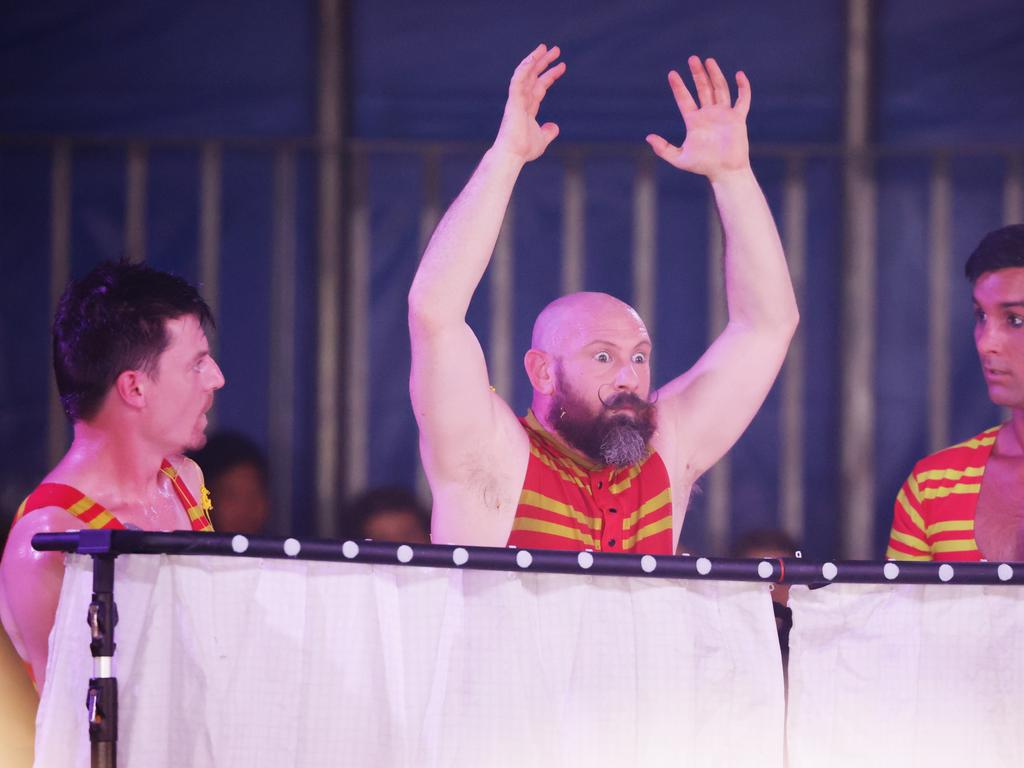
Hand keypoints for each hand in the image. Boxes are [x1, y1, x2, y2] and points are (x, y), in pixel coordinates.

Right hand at [493, 44, 565, 163]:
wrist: (513, 155)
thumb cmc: (524, 149)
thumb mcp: (542, 139)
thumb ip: (548, 132)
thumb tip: (554, 127)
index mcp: (527, 108)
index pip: (540, 87)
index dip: (550, 75)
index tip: (562, 66)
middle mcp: (521, 101)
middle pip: (533, 76)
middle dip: (544, 62)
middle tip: (556, 49)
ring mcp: (516, 100)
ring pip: (525, 74)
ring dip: (534, 60)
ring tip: (545, 48)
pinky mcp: (513, 101)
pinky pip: (517, 81)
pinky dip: (524, 69)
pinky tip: (532, 59)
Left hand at [646, 56, 750, 180]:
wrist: (725, 172)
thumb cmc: (703, 166)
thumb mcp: (679, 158)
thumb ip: (663, 149)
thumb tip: (648, 137)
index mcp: (694, 121)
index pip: (684, 99)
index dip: (678, 87)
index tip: (672, 74)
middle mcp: (708, 114)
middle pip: (702, 89)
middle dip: (697, 74)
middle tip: (692, 59)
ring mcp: (723, 115)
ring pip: (719, 89)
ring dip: (715, 75)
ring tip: (708, 60)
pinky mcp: (738, 118)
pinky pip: (742, 100)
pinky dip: (743, 88)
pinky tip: (739, 75)